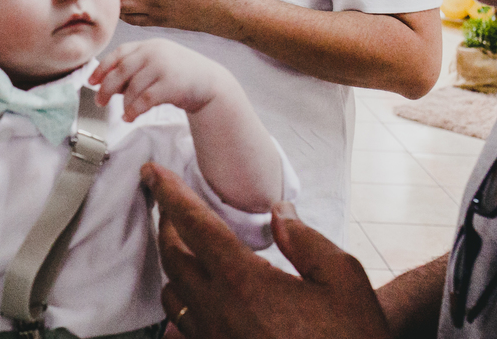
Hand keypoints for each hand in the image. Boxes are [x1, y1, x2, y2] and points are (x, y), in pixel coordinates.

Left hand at [89, 38, 231, 120]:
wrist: (211, 83)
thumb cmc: (179, 75)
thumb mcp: (157, 64)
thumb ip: (135, 70)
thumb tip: (106, 84)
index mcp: (149, 45)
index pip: (120, 53)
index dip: (103, 67)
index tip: (92, 80)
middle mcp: (155, 52)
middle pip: (122, 70)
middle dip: (107, 87)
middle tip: (100, 101)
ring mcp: (164, 67)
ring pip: (133, 87)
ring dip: (124, 103)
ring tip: (123, 114)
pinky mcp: (172, 84)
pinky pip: (145, 99)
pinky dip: (134, 110)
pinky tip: (131, 117)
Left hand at [144, 162, 390, 338]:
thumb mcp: (343, 279)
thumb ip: (305, 240)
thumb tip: (280, 212)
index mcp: (245, 282)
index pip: (194, 226)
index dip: (170, 194)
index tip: (153, 172)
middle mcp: (218, 311)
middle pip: (172, 257)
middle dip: (166, 222)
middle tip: (168, 201)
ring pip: (172, 294)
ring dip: (172, 263)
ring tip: (183, 244)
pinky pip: (184, 325)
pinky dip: (182, 299)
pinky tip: (200, 291)